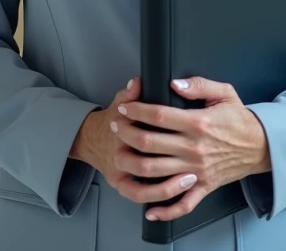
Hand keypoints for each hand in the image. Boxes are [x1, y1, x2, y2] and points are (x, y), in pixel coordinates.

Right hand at [69, 78, 202, 206]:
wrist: (89, 139)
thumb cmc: (111, 120)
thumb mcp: (119, 99)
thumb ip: (131, 92)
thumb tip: (138, 83)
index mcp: (123, 128)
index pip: (152, 123)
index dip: (172, 132)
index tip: (191, 128)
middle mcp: (121, 154)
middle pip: (148, 161)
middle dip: (175, 163)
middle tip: (196, 158)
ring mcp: (122, 173)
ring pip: (145, 187)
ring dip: (169, 185)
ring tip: (191, 177)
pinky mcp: (123, 186)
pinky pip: (140, 197)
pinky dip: (156, 201)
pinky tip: (173, 195)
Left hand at [112, 77, 270, 221]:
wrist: (262, 146)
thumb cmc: (240, 120)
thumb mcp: (224, 93)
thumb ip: (199, 85)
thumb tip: (174, 83)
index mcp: (198, 123)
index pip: (158, 116)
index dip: (136, 110)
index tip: (125, 108)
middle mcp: (194, 148)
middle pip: (149, 143)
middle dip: (126, 133)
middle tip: (117, 127)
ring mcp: (196, 170)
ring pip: (155, 171)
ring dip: (132, 164)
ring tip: (120, 155)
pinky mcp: (203, 186)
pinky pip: (182, 204)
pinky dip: (164, 210)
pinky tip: (149, 210)